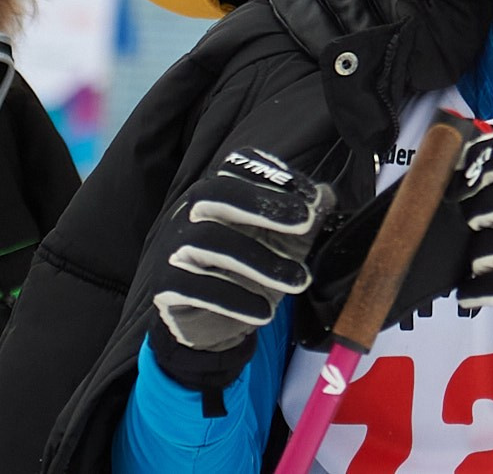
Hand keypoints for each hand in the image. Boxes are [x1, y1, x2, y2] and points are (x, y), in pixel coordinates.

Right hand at [147, 148, 335, 396]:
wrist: (212, 324)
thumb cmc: (248, 273)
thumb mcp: (283, 244)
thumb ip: (304, 218)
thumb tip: (326, 194)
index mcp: (217, 192)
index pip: (237, 167)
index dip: (274, 175)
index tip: (311, 199)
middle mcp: (190, 212)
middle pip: (216, 192)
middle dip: (263, 203)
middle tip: (305, 222)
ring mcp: (174, 246)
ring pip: (209, 239)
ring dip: (260, 260)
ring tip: (299, 281)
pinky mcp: (165, 285)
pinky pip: (194, 286)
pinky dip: (233, 299)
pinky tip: (264, 312)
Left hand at [455, 129, 492, 356]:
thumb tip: (455, 174)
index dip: (478, 166)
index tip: (460, 183)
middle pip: (488, 204)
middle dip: (473, 221)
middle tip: (477, 228)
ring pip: (488, 248)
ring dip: (479, 262)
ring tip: (487, 264)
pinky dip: (478, 292)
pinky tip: (471, 293)